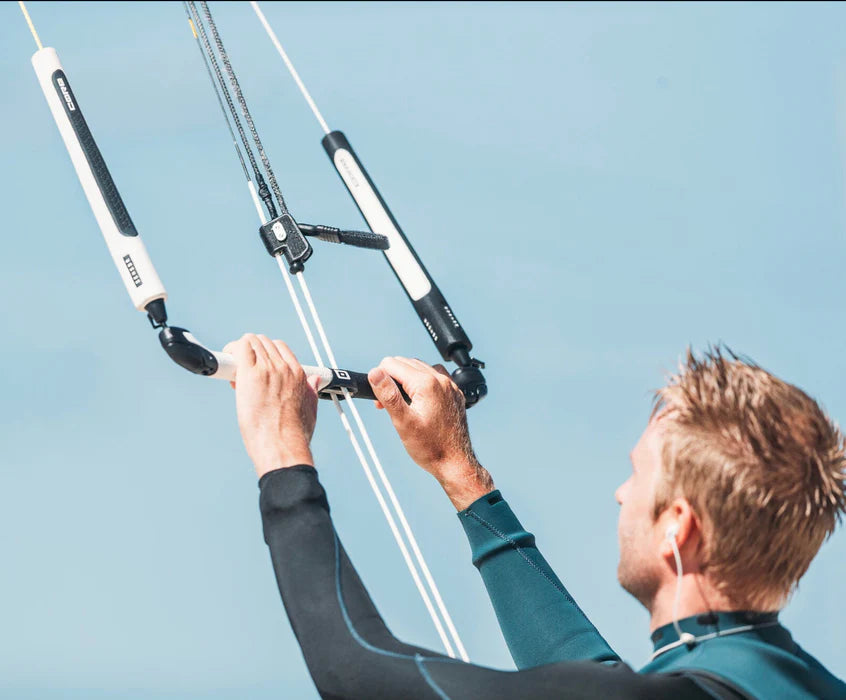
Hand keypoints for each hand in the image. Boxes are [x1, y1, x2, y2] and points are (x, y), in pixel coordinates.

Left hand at [223, 334, 320, 478]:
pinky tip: (227, 367)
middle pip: (263, 341)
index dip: (265, 353)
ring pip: (250, 341)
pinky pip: (238, 349)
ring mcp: (267, 369)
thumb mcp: (310, 407)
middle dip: (250, 351)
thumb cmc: (294, 434)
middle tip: (242, 369)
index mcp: (298, 374)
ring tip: (234, 370)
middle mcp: (283, 367)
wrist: (282, 445)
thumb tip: (315, 381)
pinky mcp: (249, 375)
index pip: (279, 347)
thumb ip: (311, 390)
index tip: (258, 366)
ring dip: (238, 351)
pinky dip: (230, 352)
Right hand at [368, 357, 492, 509]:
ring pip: (419, 369)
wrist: (455, 463)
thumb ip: (388, 394)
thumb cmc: (431, 447)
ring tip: (401, 405)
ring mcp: (450, 386)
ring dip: (405, 381)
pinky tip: (418, 401)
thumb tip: (375, 372)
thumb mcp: (403, 422)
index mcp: (426, 383)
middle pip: (405, 363)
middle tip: (386, 405)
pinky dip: (421, 384)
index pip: (391, 364)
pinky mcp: (454, 393)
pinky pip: (433, 377)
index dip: (380, 379)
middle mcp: (441, 379)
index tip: (380, 401)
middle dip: (391, 380)